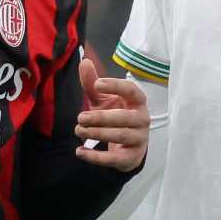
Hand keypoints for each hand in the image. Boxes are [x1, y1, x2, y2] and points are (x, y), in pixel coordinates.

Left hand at [74, 57, 148, 171]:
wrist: (127, 146)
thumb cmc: (115, 115)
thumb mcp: (103, 99)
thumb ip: (92, 83)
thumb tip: (84, 61)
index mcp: (137, 101)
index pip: (131, 90)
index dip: (116, 86)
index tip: (97, 84)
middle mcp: (142, 119)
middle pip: (124, 117)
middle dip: (100, 117)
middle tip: (80, 117)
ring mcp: (139, 139)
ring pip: (120, 135)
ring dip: (97, 133)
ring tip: (78, 130)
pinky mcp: (131, 157)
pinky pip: (115, 158)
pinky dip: (96, 157)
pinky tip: (80, 151)